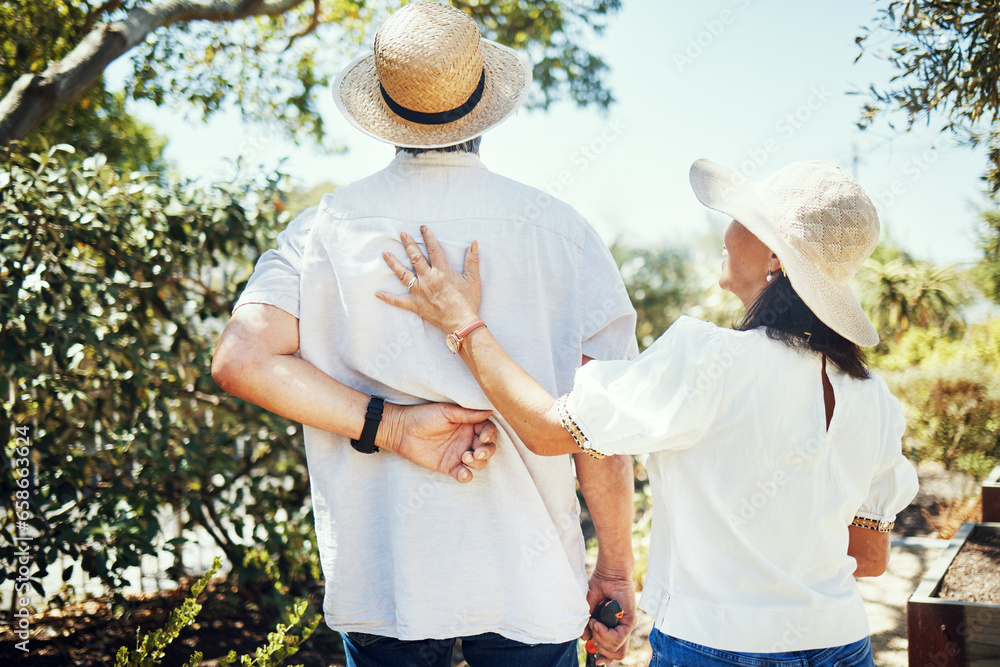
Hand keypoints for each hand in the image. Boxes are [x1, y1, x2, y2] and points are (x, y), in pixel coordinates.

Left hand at [377, 225, 481, 333]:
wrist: (461, 322)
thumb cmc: (468, 301)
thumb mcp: (473, 279)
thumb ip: (472, 260)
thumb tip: (474, 244)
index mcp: (442, 271)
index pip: (433, 249)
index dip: (428, 237)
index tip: (422, 228)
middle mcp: (428, 279)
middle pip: (415, 258)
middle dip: (408, 244)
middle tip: (402, 234)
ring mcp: (420, 292)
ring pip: (403, 274)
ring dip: (393, 263)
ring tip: (385, 254)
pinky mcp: (416, 304)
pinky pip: (399, 301)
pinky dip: (388, 298)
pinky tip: (378, 294)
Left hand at [381, 402, 497, 482]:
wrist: (402, 430)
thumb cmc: (424, 416)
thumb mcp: (447, 412)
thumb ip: (468, 414)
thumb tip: (490, 411)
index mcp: (469, 424)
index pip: (488, 430)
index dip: (490, 434)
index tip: (483, 437)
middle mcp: (467, 439)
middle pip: (488, 448)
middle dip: (487, 451)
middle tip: (477, 451)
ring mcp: (459, 454)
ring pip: (479, 462)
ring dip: (478, 462)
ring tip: (465, 457)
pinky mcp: (449, 466)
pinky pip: (464, 474)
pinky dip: (466, 476)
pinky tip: (462, 472)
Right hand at [581, 568, 635, 664]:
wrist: (609, 573)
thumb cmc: (599, 587)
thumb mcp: (589, 610)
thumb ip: (588, 626)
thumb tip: (585, 640)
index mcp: (614, 628)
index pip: (615, 652)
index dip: (605, 658)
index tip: (596, 660)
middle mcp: (622, 629)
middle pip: (616, 655)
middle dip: (599, 648)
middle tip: (592, 630)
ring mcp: (627, 626)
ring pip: (616, 650)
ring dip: (600, 639)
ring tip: (594, 624)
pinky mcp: (630, 621)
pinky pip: (617, 638)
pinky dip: (603, 633)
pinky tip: (597, 622)